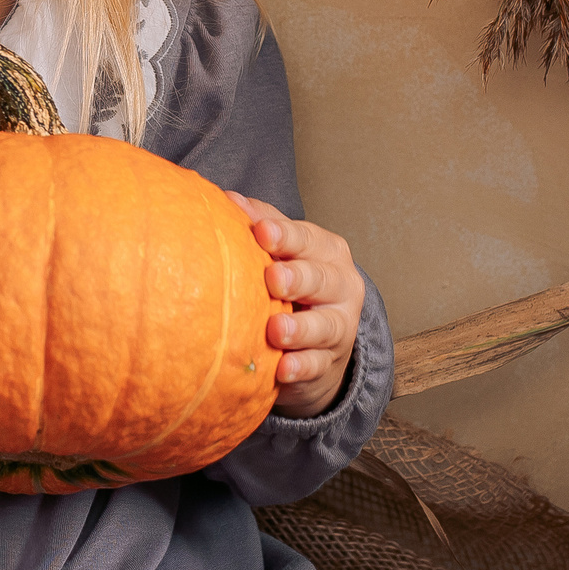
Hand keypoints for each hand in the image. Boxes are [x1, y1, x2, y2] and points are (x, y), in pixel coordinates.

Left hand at [229, 193, 362, 418]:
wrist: (318, 344)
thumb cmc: (292, 286)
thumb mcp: (283, 252)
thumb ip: (262, 224)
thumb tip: (228, 199)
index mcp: (326, 251)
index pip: (308, 239)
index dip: (285, 236)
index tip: (261, 233)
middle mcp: (340, 286)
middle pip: (322, 279)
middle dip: (298, 278)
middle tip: (273, 279)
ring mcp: (339, 327)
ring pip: (325, 326)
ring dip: (300, 328)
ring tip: (276, 330)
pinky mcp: (329, 363)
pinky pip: (317, 366)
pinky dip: (301, 368)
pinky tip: (282, 369)